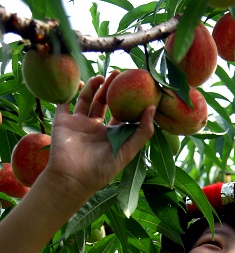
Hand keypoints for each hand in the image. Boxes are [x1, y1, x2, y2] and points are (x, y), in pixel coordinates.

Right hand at [46, 71, 155, 198]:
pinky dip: (68, 92)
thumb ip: (142, 132)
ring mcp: (78, 124)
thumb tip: (153, 107)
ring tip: (102, 76)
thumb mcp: (127, 152)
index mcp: (110, 136)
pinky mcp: (62, 122)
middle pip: (104, 103)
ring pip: (86, 100)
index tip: (135, 85)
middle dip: (111, 88)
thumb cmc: (101, 170)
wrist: (71, 179)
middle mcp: (95, 128)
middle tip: (119, 73)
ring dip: (93, 87)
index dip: (128, 101)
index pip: (121, 114)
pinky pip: (63, 103)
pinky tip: (78, 81)